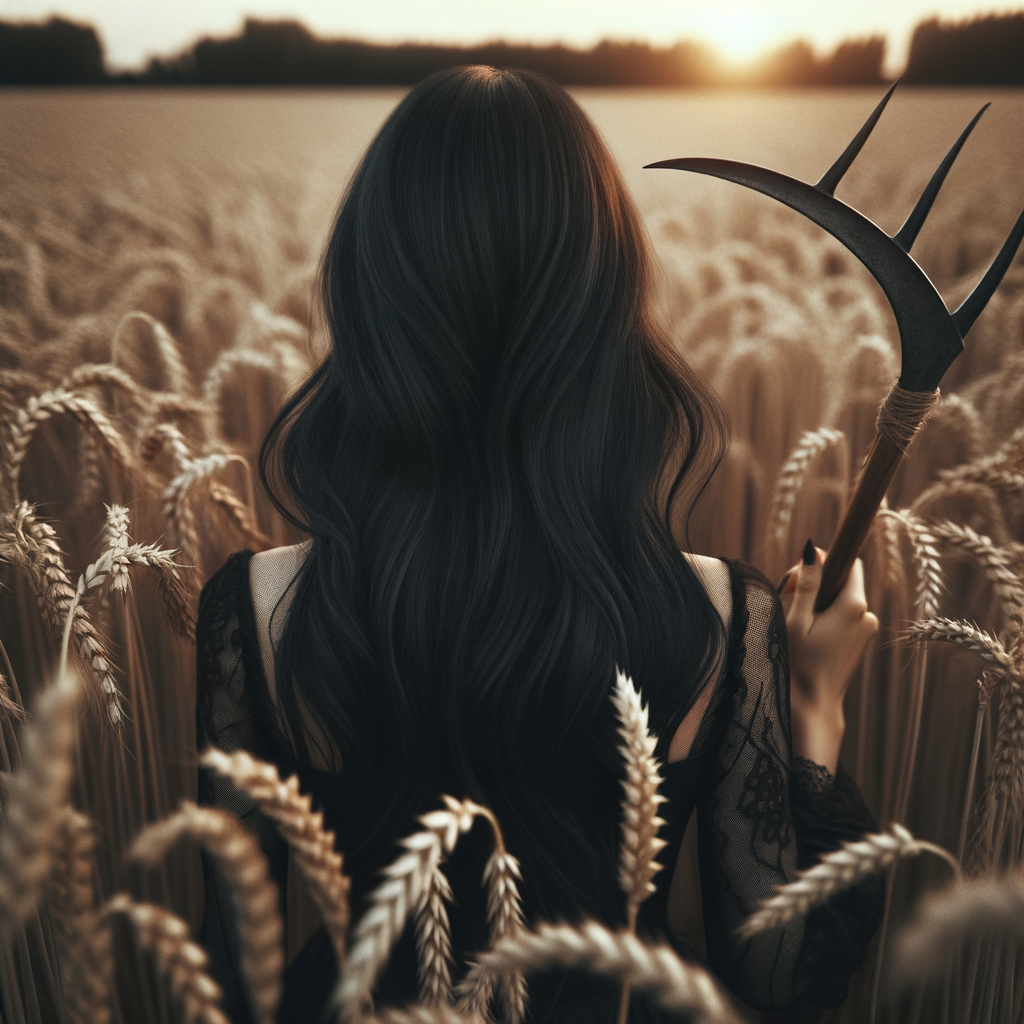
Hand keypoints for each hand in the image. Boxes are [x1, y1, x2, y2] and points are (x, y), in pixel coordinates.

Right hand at [779, 542, 878, 771]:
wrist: (815, 704)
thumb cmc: (801, 663)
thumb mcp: (797, 620)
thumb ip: (807, 584)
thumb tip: (814, 551)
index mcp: (853, 605)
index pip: (848, 562)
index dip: (822, 561)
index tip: (796, 577)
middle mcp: (867, 614)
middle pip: (842, 579)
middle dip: (815, 583)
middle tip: (785, 598)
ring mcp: (867, 628)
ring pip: (842, 598)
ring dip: (818, 601)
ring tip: (796, 621)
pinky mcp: (862, 639)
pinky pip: (845, 614)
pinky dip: (827, 616)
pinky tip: (809, 634)